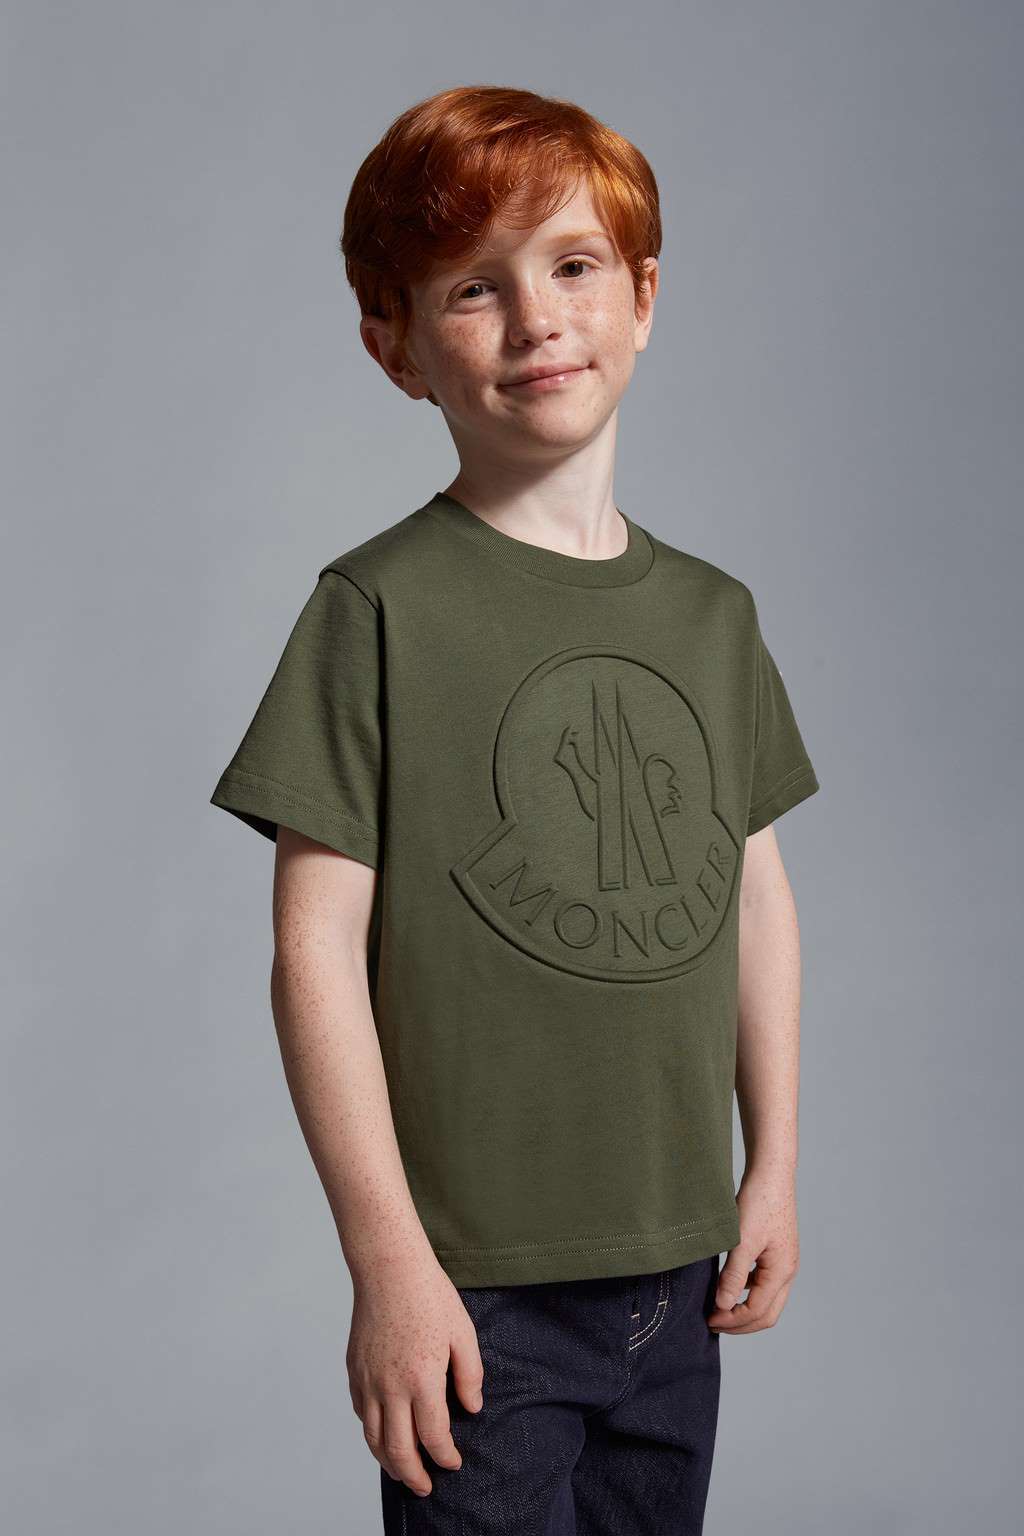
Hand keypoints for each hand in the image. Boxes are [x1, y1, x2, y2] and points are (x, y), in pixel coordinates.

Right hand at [346, 1251, 483, 1497]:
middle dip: (414, 1475)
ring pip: (372, 1437)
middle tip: (425, 1487)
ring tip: (402, 1472)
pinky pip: (359, 1413)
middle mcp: (390, 1387)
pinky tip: (382, 1433)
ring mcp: (367, 1380)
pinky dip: (371, 1431)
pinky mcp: (354, 1369)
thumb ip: (470, 1375)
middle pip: (398, 1449)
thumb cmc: (429, 1295)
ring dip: (388, 1461)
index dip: (445, 1456)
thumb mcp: (463, 1332)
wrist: (388, 1268)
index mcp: (422, 1379)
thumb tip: (472, 1408)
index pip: (433, 1436)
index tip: (454, 1463)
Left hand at [706, 1169, 798, 1334]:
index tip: (709, 1319)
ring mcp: (784, 1263)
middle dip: (740, 1323)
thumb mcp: (742, 1241)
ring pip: (767, 1301)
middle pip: (766, 1314)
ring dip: (744, 1310)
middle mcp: (787, 1272)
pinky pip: (764, 1285)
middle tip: (713, 1322)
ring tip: (718, 1309)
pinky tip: (729, 1287)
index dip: (732, 1321)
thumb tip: (723, 1306)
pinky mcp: (777, 1254)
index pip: (757, 1312)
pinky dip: (747, 1294)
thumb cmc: (759, 1202)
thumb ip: (733, 1276)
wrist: (771, 1173)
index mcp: (781, 1272)